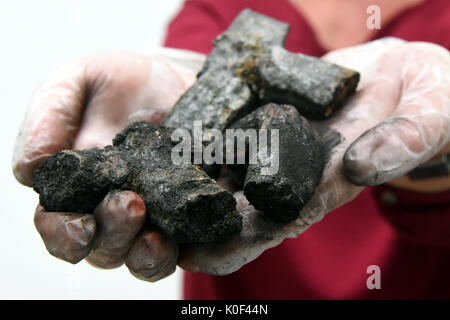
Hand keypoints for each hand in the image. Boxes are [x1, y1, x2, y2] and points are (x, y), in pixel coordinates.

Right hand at [13, 48, 205, 279]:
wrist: (176, 77)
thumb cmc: (121, 82)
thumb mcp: (76, 82)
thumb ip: (49, 116)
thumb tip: (31, 167)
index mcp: (78, 190)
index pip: (61, 228)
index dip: (65, 235)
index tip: (81, 225)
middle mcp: (116, 212)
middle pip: (107, 248)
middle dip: (115, 234)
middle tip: (130, 204)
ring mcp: (158, 219)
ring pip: (149, 258)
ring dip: (151, 255)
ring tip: (160, 235)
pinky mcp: (196, 215)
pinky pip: (201, 246)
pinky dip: (208, 251)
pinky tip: (212, 236)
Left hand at [177, 38, 449, 274]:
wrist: (408, 74)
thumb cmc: (427, 100)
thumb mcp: (429, 115)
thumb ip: (403, 140)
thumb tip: (361, 164)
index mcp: (333, 181)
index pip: (284, 219)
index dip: (244, 239)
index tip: (203, 256)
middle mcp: (301, 169)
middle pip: (247, 202)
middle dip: (203, 220)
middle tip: (158, 233)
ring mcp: (285, 140)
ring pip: (235, 166)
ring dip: (195, 180)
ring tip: (152, 192)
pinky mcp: (276, 112)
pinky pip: (239, 125)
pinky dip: (210, 134)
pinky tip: (177, 138)